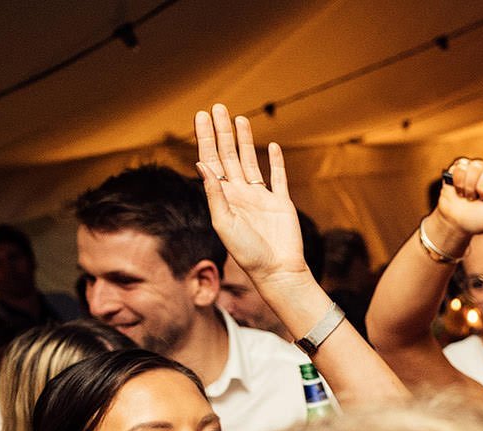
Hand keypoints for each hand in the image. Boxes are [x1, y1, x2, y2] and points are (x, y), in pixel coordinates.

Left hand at [195, 105, 307, 283]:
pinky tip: (273, 147)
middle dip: (222, 132)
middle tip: (218, 108)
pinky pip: (278, 178)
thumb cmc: (248, 253)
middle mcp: (240, 194)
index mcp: (223, 197)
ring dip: (245, 140)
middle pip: (228, 155)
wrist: (277, 271)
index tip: (202, 116)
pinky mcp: (281, 203)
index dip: (205, 138)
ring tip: (240, 119)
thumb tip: (201, 163)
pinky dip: (276, 162)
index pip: (211, 160)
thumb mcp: (224, 223)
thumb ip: (214, 193)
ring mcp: (261, 197)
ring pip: (250, 161)